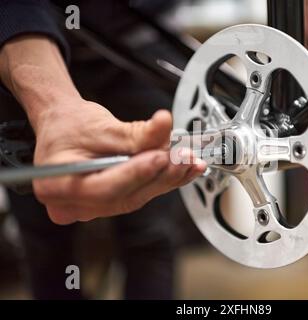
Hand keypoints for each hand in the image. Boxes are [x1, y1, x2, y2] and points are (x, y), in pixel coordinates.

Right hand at [32, 98, 205, 224]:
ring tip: (189, 161)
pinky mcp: (112, 203)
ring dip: (168, 178)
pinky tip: (184, 169)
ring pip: (138, 197)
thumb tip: (164, 125)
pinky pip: (141, 194)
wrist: (64, 125)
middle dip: (159, 175)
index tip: (161, 156)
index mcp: (57, 185)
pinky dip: (164, 180)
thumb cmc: (69, 125)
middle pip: (125, 196)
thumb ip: (134, 132)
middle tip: (184, 157)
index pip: (104, 187)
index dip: (136, 173)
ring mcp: (95, 208)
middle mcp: (74, 205)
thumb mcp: (100, 126)